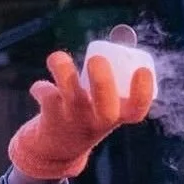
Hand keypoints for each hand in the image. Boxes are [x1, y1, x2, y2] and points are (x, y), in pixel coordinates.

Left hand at [7, 51, 153, 179]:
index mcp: (117, 115)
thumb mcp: (104, 100)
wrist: (58, 149)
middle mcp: (98, 120)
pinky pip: (46, 94)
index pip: (136, 110)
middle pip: (106, 108)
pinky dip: (40, 87)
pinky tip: (40, 89)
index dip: (142, 92)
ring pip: (71, 96)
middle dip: (102, 82)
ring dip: (63, 73)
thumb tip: (122, 33)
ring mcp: (75, 120)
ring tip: (57, 58)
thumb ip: (113, 69)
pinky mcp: (52, 118)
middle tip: (96, 59)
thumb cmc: (88, 113)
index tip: (142, 70)